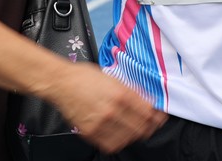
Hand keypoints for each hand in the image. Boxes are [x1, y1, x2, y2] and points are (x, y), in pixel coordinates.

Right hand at [51, 63, 166, 152]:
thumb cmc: (84, 77)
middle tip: (150, 125)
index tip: (160, 117)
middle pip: (141, 128)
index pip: (148, 112)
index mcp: (121, 94)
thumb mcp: (112, 77)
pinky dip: (119, 142)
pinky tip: (119, 135)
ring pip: (128, 138)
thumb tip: (146, 101)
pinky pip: (111, 145)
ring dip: (134, 135)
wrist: (61, 83)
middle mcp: (113, 110)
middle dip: (149, 127)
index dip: (157, 117)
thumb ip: (130, 90)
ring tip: (134, 130)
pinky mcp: (90, 132)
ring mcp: (101, 123)